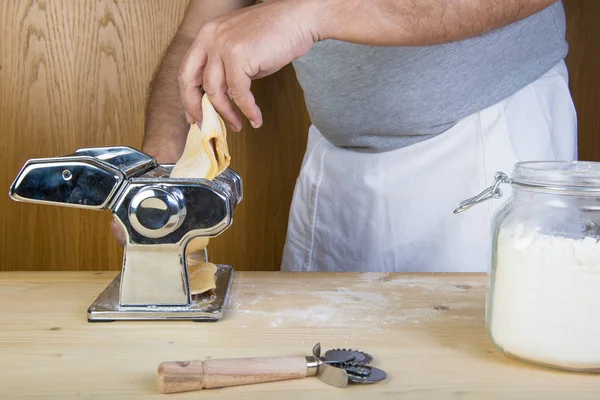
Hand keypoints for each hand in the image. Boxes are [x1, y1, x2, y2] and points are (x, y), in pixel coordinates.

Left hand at [179, 0, 319, 130]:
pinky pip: (239, 93)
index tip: (194, 114)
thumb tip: (223, 99)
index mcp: (207, 34)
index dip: (188, 96)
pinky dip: (248, 110)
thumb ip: (227, 71)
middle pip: (189, 80)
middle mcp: (210, 37)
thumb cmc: (275, 34)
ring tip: (236, 125)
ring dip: (226, 114)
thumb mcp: (242, 51)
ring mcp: (223, 45)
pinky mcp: (239, 56)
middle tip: (205, 126)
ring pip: (214, 91)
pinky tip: (255, 119)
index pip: (187, 69)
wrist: (299, 18)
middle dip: (195, 108)